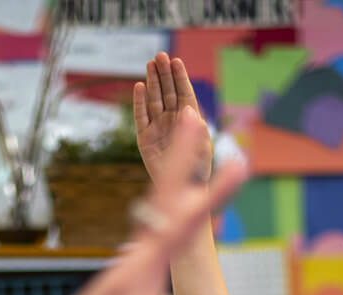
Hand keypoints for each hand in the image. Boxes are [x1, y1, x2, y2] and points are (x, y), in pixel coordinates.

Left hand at [6, 111, 246, 294]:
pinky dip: (165, 210)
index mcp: (141, 267)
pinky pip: (151, 231)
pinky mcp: (126, 276)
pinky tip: (167, 210)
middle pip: (162, 198)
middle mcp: (134, 257)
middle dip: (179, 158)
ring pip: (154, 211)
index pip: (183, 222)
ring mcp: (128, 265)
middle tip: (191, 114)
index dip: (212, 193)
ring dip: (171, 178)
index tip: (238, 161)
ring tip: (182, 151)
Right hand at [134, 52, 212, 184]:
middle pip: (167, 92)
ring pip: (154, 100)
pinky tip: (139, 86)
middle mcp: (173, 120)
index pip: (184, 93)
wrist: (183, 191)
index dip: (180, 77)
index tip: (176, 61)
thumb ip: (199, 130)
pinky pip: (141, 117)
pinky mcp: (145, 139)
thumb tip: (189, 109)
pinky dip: (139, 102)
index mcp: (189, 120)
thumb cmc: (198, 171)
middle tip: (160, 55)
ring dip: (152, 82)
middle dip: (164, 74)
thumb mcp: (203, 150)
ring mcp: (158, 128)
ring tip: (150, 64)